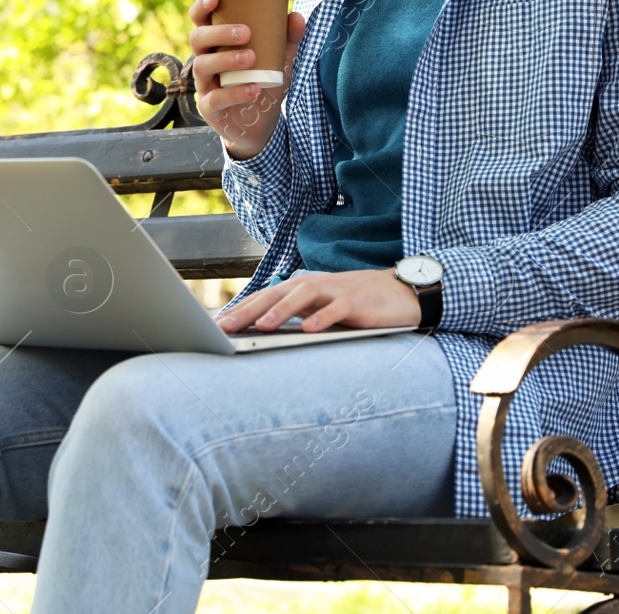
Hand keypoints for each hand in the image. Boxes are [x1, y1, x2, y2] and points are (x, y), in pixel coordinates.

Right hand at [188, 0, 306, 159]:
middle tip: (246, 32)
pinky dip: (235, 93)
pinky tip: (254, 89)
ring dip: (226, 59)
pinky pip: (215, 98)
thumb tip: (297, 16)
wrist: (260, 125)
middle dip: (219, 32)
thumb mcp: (277, 60)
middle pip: (197, 39)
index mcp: (216, 44)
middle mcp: (205, 61)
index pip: (200, 20)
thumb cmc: (262, 83)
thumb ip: (287, 39)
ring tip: (251, 58)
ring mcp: (205, 85)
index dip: (201, 7)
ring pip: (202, 66)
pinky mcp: (209, 108)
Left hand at [215, 268, 420, 332]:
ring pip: (304, 297)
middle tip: (225, 327)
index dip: (241, 308)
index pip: (267, 295)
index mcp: (304, 287)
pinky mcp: (358, 303)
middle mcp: (316, 285)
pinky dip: (323, 318)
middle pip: (277, 293)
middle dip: (249, 310)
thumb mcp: (322, 308)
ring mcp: (337, 292)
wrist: (402, 293)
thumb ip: (297, 316)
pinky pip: (338, 309)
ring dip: (281, 311)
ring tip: (261, 327)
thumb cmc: (357, 303)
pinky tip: (309, 330)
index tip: (217, 325)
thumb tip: (262, 332)